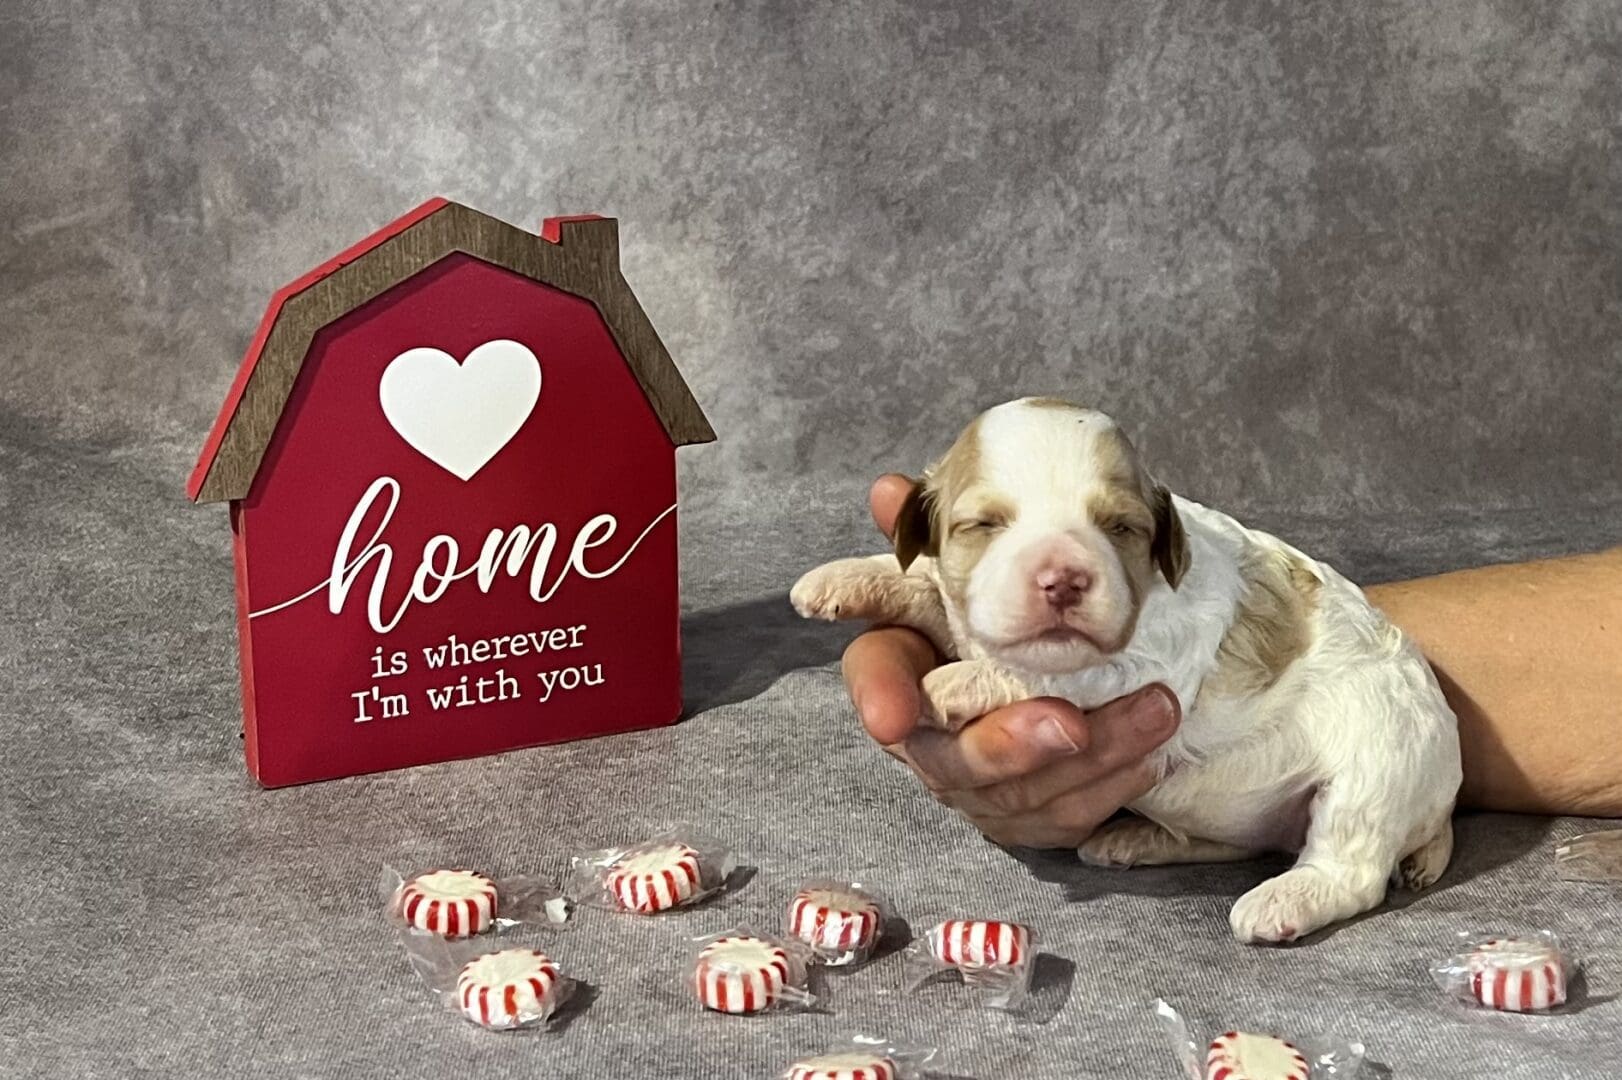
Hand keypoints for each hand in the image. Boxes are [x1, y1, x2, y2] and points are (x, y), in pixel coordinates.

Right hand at [841, 475, 1181, 847]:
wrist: (1051, 669)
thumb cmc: (996, 610)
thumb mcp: (969, 564)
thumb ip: (928, 529)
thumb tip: (887, 489)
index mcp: (902, 665)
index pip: (875, 676)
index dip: (880, 696)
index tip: (891, 716)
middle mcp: (927, 737)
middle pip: (949, 758)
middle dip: (1008, 746)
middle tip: (1068, 723)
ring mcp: (974, 786)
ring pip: (1019, 793)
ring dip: (1091, 757)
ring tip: (1155, 711)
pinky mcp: (1023, 815)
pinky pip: (1063, 818)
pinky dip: (1109, 788)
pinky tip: (1149, 755)